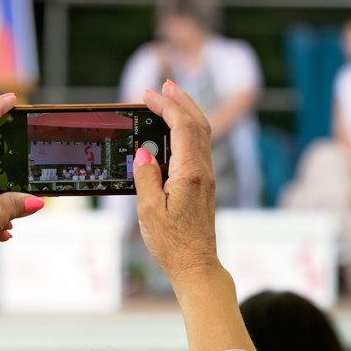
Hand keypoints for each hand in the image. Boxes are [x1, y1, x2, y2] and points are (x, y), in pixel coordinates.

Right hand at [134, 80, 256, 350]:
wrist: (197, 266)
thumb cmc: (172, 244)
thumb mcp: (149, 211)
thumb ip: (146, 176)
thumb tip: (144, 151)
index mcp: (190, 173)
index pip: (182, 127)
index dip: (166, 106)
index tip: (149, 94)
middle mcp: (202, 171)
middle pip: (198, 123)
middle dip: (181, 100)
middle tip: (165, 84)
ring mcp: (206, 178)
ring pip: (202, 134)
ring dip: (187, 112)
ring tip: (171, 99)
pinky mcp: (204, 186)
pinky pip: (199, 148)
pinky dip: (188, 130)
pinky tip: (174, 132)